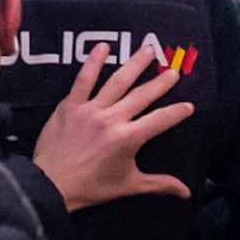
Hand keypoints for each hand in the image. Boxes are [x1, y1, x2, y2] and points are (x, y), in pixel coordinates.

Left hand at [30, 46, 196, 209]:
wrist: (51, 185)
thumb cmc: (91, 187)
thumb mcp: (128, 185)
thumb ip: (159, 184)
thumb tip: (185, 192)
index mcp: (128, 139)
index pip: (159, 120)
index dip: (176, 113)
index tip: (189, 106)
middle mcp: (111, 120)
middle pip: (142, 95)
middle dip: (160, 83)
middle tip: (173, 72)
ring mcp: (90, 110)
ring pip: (117, 81)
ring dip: (135, 64)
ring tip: (149, 50)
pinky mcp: (70, 105)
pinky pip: (83, 80)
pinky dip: (93, 62)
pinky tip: (104, 47)